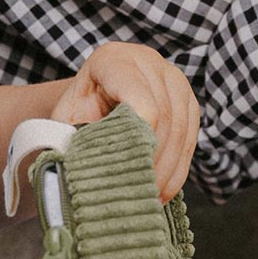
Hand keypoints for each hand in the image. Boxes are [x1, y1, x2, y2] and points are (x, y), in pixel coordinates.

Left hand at [54, 42, 199, 199]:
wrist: (93, 99)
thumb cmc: (77, 112)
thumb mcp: (67, 121)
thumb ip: (75, 137)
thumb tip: (88, 169)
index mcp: (113, 60)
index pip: (140, 96)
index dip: (142, 133)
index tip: (134, 167)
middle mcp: (149, 62)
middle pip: (165, 114)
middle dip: (154, 160)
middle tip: (141, 192)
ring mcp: (174, 80)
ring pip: (181, 129)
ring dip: (168, 169)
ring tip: (152, 198)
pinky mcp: (188, 102)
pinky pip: (190, 137)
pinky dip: (178, 168)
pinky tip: (165, 191)